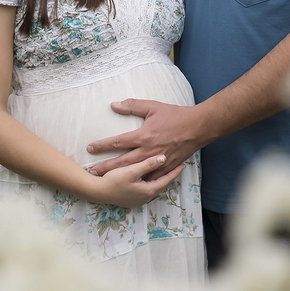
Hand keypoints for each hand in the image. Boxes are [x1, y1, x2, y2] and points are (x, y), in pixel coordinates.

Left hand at [86, 99, 208, 177]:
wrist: (198, 126)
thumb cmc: (175, 115)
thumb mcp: (153, 106)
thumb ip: (132, 105)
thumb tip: (114, 105)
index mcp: (144, 136)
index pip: (118, 141)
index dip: (102, 145)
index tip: (90, 148)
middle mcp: (149, 151)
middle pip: (123, 162)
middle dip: (106, 166)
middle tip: (92, 172)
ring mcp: (158, 161)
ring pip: (135, 171)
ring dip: (120, 175)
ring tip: (107, 180)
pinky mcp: (167, 167)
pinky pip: (152, 177)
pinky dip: (141, 181)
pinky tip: (133, 185)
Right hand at [90, 154, 184, 208]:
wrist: (96, 192)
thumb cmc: (113, 181)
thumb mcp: (132, 171)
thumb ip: (148, 164)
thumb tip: (164, 158)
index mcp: (148, 190)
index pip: (166, 180)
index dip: (175, 171)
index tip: (183, 164)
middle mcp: (145, 197)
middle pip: (161, 184)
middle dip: (169, 175)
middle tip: (177, 166)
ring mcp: (138, 200)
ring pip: (154, 187)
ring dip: (159, 179)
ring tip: (165, 171)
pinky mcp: (131, 199)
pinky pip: (146, 189)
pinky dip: (151, 182)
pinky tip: (149, 178)